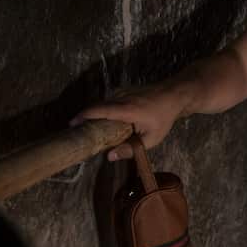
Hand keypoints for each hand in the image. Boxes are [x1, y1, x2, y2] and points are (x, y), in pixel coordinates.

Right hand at [71, 85, 185, 160]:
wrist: (174, 95)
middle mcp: (121, 97)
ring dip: (94, 113)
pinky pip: (108, 100)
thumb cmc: (164, 118)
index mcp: (126, 109)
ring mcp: (122, 91)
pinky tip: (102, 120)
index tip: (71, 124)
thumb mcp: (151, 138)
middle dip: (84, 117)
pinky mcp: (124, 90)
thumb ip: (131, 149)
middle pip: (97, 106)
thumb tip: (109, 156)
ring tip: (87, 127)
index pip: (99, 110)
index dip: (83, 116)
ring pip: (102, 102)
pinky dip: (102, 109)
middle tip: (77, 131)